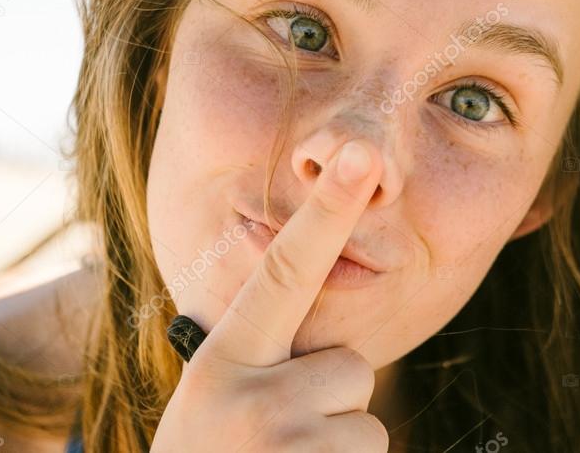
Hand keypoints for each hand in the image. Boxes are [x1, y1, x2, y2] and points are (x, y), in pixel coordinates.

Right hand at [151, 139, 389, 451]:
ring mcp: (285, 448)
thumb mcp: (213, 399)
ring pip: (366, 424)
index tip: (363, 155)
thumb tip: (329, 330)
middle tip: (272, 444)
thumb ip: (261, 354)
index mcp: (223, 359)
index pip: (286, 271)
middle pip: (351, 368)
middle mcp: (251, 397)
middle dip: (328, 404)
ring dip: (336, 451)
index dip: (327, 209)